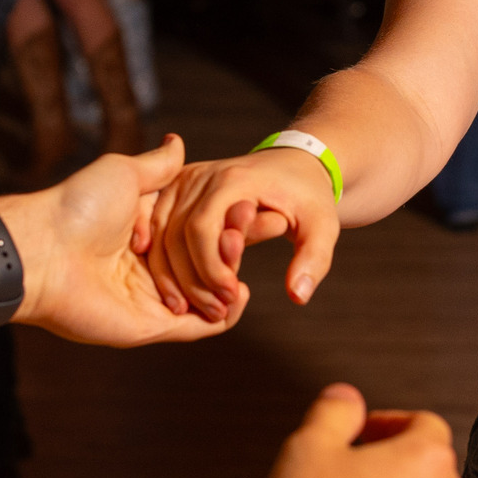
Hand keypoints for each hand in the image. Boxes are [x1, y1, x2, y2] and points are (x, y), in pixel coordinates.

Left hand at [5, 136, 237, 347]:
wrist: (45, 250)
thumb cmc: (77, 207)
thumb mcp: (123, 173)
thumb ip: (157, 167)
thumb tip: (178, 142)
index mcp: (143, 235)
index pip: (196, 234)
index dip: (226, 222)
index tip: (254, 206)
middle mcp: (148, 268)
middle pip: (205, 265)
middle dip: (233, 249)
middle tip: (257, 228)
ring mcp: (151, 299)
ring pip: (207, 296)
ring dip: (231, 279)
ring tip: (241, 256)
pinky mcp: (152, 327)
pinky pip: (201, 326)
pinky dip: (226, 314)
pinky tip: (239, 291)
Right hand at [143, 145, 342, 322]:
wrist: (293, 166)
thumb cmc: (308, 197)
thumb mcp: (323, 226)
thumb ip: (313, 260)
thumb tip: (297, 296)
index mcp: (233, 179)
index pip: (202, 228)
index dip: (211, 269)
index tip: (230, 297)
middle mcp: (201, 175)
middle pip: (175, 234)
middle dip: (190, 279)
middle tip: (213, 312)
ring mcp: (184, 180)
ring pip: (159, 234)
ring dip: (170, 276)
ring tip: (191, 309)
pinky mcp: (175, 188)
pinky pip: (154, 228)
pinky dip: (159, 261)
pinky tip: (173, 291)